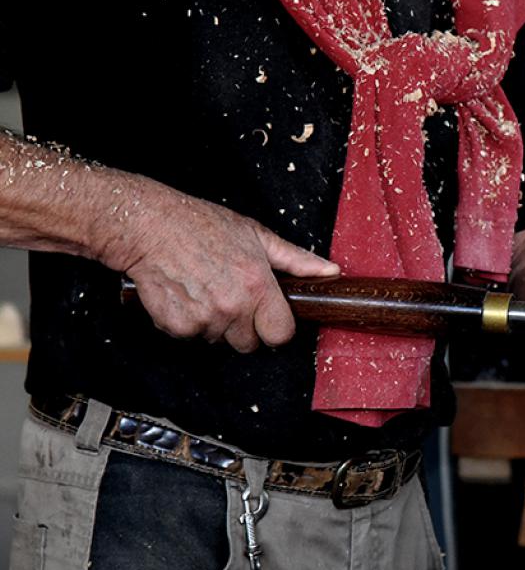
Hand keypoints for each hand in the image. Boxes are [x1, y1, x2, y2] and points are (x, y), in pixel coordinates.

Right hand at [101, 186, 338, 351]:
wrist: (149, 226)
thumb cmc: (202, 226)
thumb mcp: (257, 236)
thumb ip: (296, 260)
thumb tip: (329, 271)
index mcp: (257, 286)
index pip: (281, 335)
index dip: (276, 326)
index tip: (268, 315)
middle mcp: (232, 307)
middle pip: (249, 343)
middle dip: (244, 326)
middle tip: (231, 295)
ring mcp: (203, 319)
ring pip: (219, 340)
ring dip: (215, 323)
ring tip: (206, 288)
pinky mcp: (176, 326)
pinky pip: (191, 336)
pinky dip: (188, 322)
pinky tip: (187, 294)